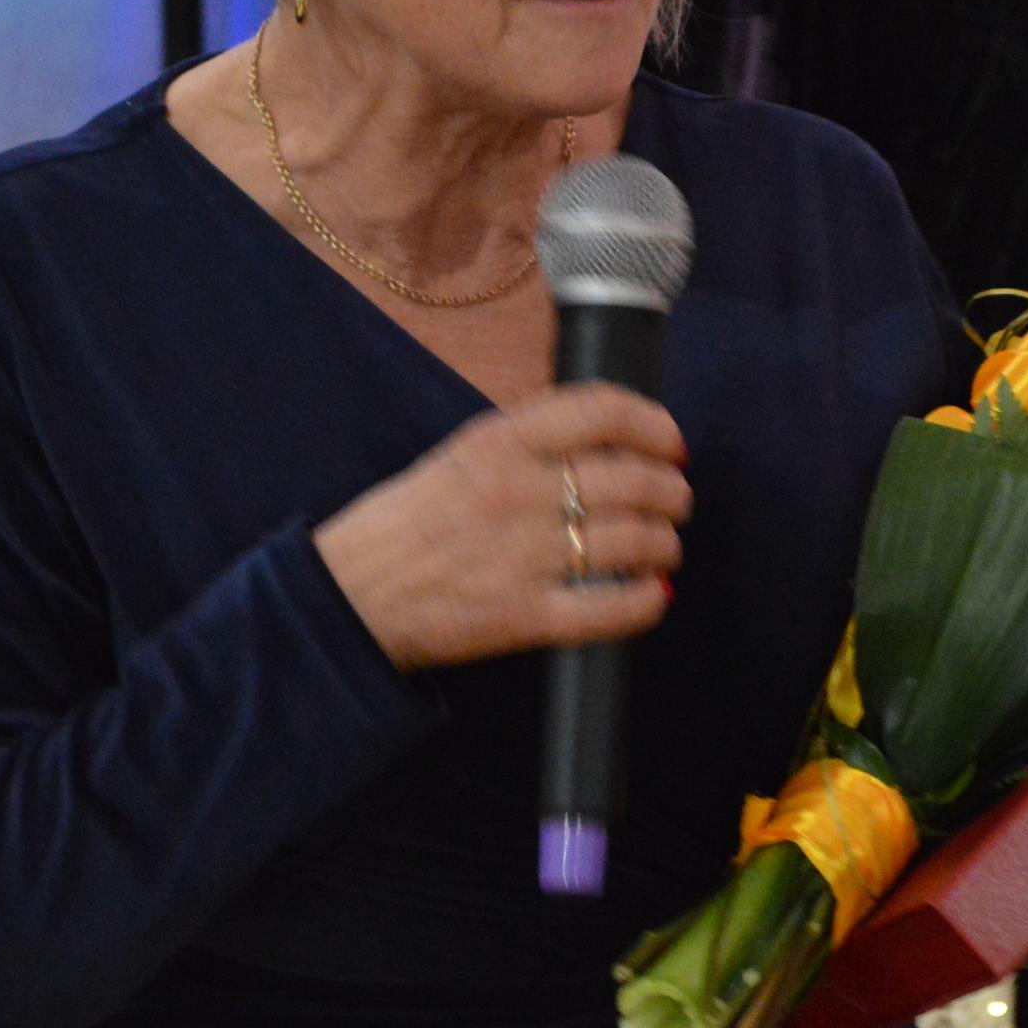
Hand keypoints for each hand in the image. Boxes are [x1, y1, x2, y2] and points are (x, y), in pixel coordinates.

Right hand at [314, 383, 688, 671]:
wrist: (351, 594)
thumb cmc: (408, 522)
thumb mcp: (461, 454)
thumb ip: (526, 440)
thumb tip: (602, 437)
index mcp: (500, 441)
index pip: (602, 411)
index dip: (654, 425)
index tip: (670, 443)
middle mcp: (517, 491)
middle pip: (632, 479)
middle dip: (671, 491)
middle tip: (676, 501)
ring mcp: (523, 556)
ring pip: (633, 540)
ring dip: (665, 544)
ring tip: (664, 548)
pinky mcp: (523, 616)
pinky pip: (609, 608)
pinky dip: (645, 601)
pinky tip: (653, 595)